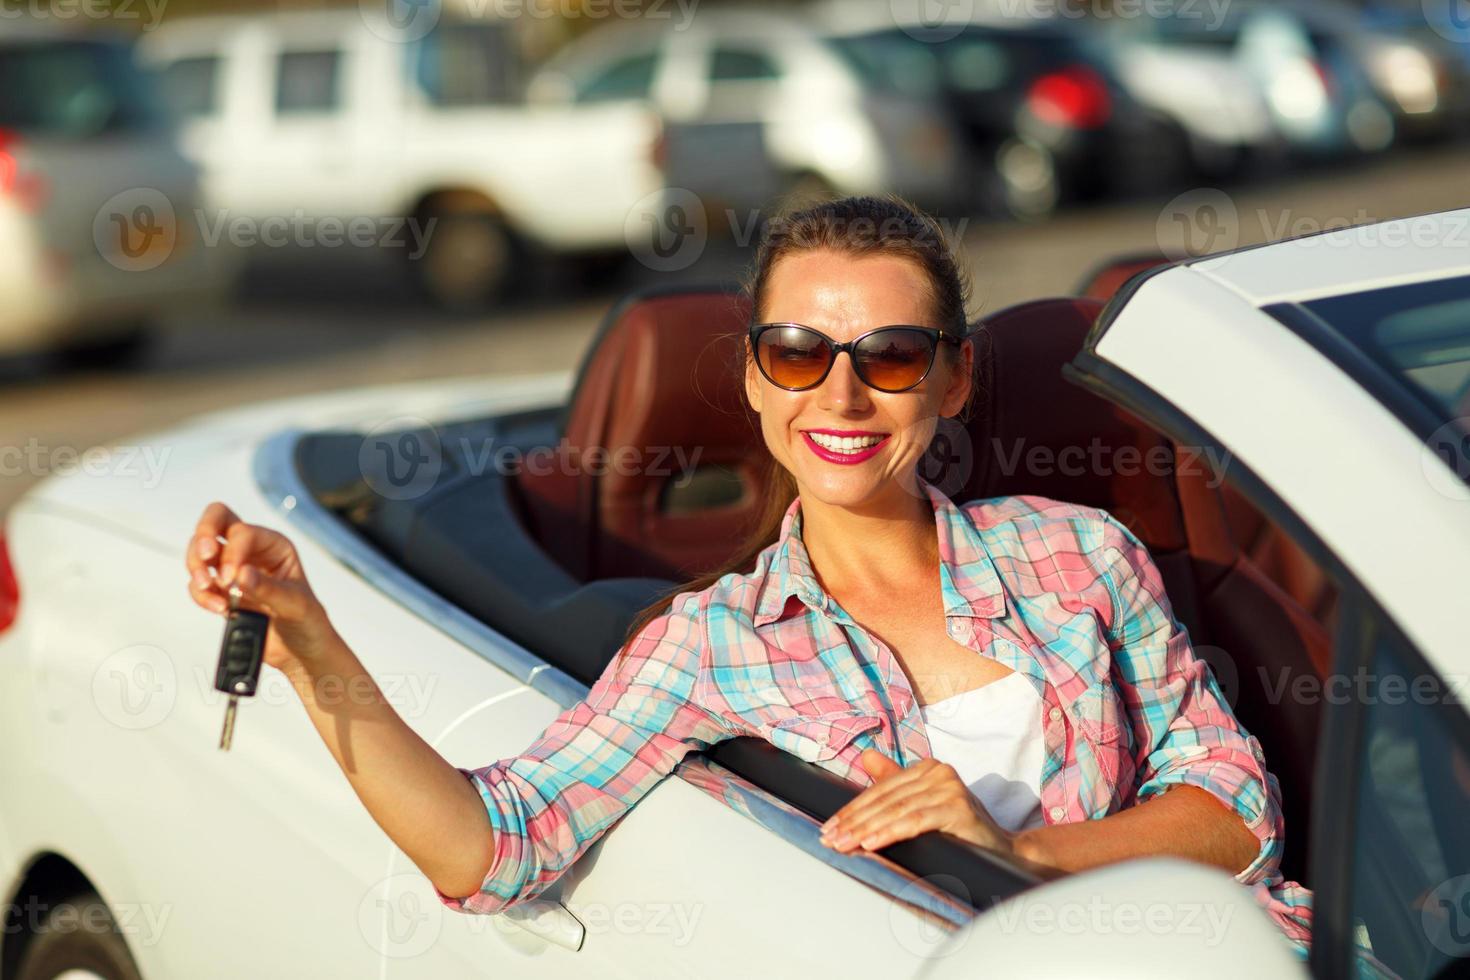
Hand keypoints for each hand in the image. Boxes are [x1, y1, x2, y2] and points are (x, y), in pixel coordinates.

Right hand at [184, 501, 336, 674]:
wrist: (301, 653)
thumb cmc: (308, 622)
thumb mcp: (296, 605)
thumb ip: (268, 589)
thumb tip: (241, 573)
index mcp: (275, 546)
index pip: (243, 532)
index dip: (233, 552)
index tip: (231, 579)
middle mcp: (252, 552)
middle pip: (217, 520)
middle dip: (204, 534)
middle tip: (204, 556)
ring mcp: (232, 571)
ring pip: (200, 551)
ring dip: (197, 569)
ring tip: (209, 589)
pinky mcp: (222, 593)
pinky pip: (198, 585)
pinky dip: (200, 594)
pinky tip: (219, 608)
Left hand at [818, 748, 1015, 856]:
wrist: (1004, 852)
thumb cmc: (960, 831)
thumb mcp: (922, 805)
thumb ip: (894, 781)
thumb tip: (865, 756)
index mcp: (928, 768)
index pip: (882, 789)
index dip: (853, 809)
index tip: (829, 827)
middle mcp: (939, 772)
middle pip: (885, 799)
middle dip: (853, 821)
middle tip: (829, 838)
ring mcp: (950, 788)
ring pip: (896, 810)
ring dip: (865, 829)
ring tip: (844, 844)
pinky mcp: (958, 807)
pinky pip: (915, 821)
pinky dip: (889, 832)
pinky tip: (870, 843)